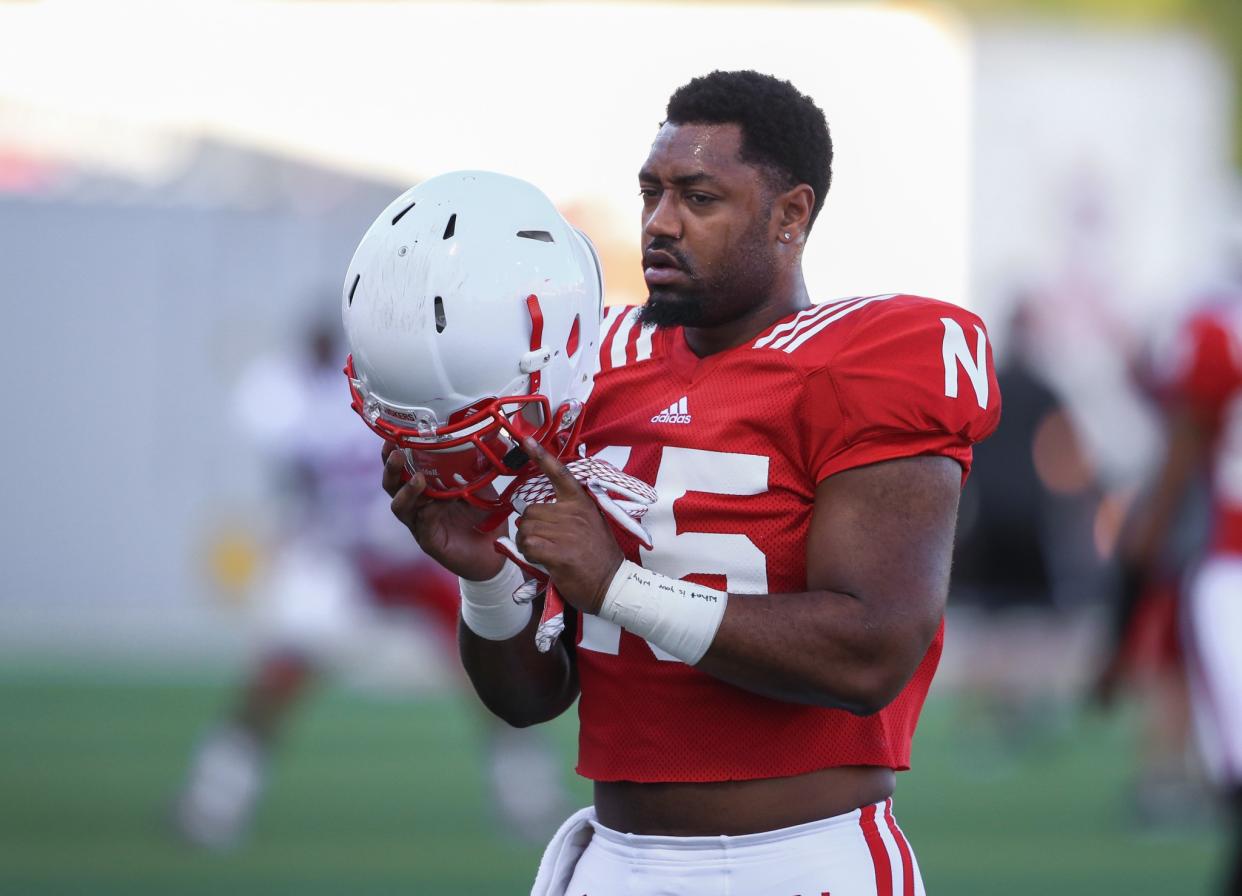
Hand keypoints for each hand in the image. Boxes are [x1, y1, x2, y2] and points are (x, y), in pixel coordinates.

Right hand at [381, 441, 504, 580]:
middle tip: (396, 453)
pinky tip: (442, 502)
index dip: (393, 455)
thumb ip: (471, 468)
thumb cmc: (482, 518)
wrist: (495, 552)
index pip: (402, 469)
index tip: (392, 438)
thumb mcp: (478, 486)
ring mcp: (420, 525)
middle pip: (392, 486)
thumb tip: (474, 441)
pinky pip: (423, 524)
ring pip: (401, 507)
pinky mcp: (429, 542)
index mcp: (425, 490)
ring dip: (406, 491)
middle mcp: (417, 506)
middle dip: (391, 469)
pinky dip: (431, 511)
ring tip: (418, 478)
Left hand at [513, 438, 624, 613]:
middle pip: (531, 510)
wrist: (613, 584)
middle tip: (545, 542)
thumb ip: (567, 512)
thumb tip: (536, 512)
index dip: (541, 455)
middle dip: (530, 527)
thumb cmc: (598, 556)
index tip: (525, 439)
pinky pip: (528, 545)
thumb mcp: (590, 524)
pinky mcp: (558, 552)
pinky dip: (528, 554)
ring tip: (545, 552)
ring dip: (528, 542)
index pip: (559, 474)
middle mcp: (573, 513)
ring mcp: (566, 532)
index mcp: (581, 503)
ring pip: (526, 528)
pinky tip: (542, 560)